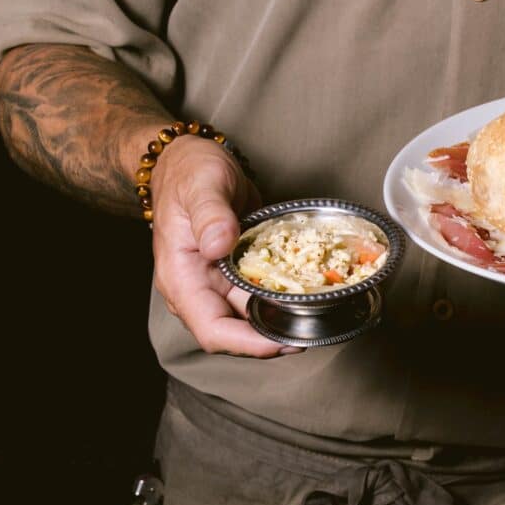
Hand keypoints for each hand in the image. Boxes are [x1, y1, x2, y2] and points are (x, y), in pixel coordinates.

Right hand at [149, 134, 301, 357]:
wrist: (189, 161)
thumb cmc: (188, 172)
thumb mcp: (200, 186)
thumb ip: (210, 214)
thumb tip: (220, 245)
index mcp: (183, 279)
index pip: (212, 329)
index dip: (247, 343)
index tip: (282, 343)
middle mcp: (201, 288)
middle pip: (238, 331)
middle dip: (275, 336)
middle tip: (316, 331)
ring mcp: (221, 282)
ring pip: (255, 314)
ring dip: (285, 318)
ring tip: (321, 314)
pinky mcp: (239, 271)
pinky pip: (263, 292)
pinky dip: (287, 294)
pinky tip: (313, 291)